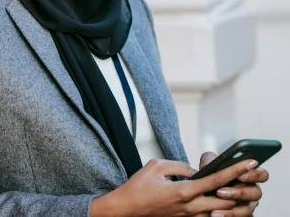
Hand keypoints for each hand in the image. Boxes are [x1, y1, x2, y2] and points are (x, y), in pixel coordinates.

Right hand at [90, 158, 259, 216]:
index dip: (235, 170)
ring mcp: (188, 216)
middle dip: (240, 189)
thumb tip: (195, 170)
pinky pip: (207, 216)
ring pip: (219, 212)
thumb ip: (180, 165)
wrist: (126, 210)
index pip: (216, 180)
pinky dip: (217, 208)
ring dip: (231, 201)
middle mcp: (189, 207)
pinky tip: (218, 201)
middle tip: (249, 177)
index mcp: (183, 191)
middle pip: (226, 201)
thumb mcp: (156, 166)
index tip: (249, 162)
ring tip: (238, 189)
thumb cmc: (137, 187)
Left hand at [196, 151, 268, 216]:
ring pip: (247, 209)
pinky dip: (227, 216)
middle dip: (239, 193)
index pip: (262, 174)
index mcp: (249, 175)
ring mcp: (248, 204)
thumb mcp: (210, 164)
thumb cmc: (212, 174)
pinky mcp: (240, 213)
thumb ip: (210, 160)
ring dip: (231, 209)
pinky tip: (215, 214)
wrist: (204, 191)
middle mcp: (252, 190)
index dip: (254, 175)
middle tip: (220, 192)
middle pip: (256, 193)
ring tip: (215, 208)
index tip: (240, 175)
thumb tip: (208, 161)